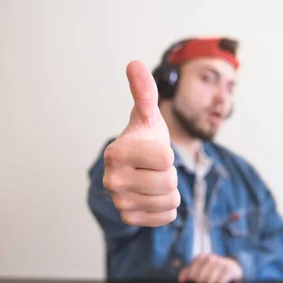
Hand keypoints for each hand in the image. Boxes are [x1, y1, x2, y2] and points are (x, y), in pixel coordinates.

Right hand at [102, 60, 179, 226]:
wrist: (135, 168)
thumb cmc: (144, 138)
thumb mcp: (147, 114)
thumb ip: (144, 91)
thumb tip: (134, 64)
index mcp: (115, 154)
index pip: (165, 160)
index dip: (166, 153)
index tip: (152, 150)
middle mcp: (112, 181)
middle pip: (169, 181)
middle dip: (170, 173)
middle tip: (155, 167)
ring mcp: (119, 202)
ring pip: (170, 200)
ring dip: (170, 190)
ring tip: (155, 180)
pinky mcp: (128, 219)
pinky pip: (167, 217)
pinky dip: (168, 207)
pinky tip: (154, 196)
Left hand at [178, 254, 242, 282]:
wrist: (233, 266)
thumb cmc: (213, 269)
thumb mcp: (200, 268)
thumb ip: (188, 272)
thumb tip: (181, 280)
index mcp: (202, 257)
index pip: (191, 271)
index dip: (190, 278)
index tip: (191, 282)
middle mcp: (211, 258)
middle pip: (199, 278)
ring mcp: (220, 264)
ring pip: (209, 281)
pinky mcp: (229, 270)